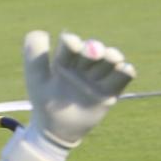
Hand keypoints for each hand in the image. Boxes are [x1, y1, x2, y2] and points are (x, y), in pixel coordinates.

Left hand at [0, 32, 136, 160]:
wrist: (56, 128)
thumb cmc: (44, 100)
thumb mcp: (36, 79)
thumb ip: (34, 56)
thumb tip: (42, 33)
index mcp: (65, 59)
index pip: (70, 44)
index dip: (71, 42)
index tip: (71, 45)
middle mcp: (84, 64)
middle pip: (92, 50)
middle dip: (93, 49)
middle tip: (92, 51)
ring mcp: (98, 77)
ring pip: (110, 61)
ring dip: (112, 56)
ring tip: (112, 57)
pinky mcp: (111, 91)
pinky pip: (123, 78)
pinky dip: (126, 71)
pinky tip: (125, 69)